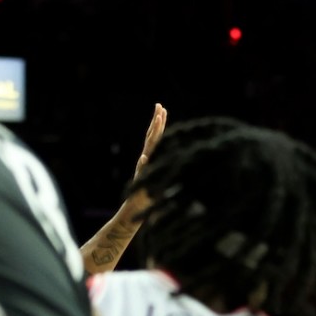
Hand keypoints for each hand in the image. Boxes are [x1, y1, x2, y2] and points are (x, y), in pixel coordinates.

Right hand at [124, 103, 166, 219]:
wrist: (136, 210)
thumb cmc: (150, 196)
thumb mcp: (162, 177)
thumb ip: (165, 168)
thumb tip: (178, 160)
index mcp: (152, 157)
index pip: (156, 137)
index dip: (159, 124)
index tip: (163, 109)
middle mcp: (147, 160)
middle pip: (151, 137)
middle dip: (156, 121)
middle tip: (159, 105)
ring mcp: (144, 169)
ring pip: (149, 149)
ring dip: (153, 135)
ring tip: (157, 121)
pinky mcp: (142, 182)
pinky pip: (143, 172)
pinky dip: (144, 165)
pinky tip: (145, 157)